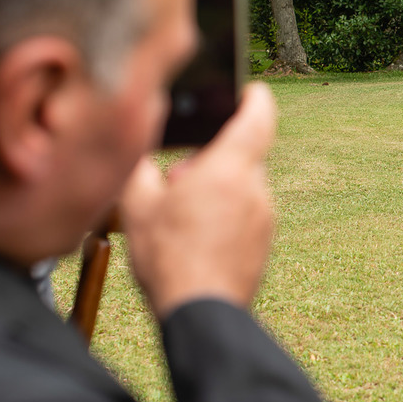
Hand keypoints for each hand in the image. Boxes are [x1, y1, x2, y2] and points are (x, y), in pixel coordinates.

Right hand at [120, 83, 277, 317]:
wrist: (200, 312)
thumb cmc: (167, 257)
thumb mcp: (137, 203)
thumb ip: (141, 163)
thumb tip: (140, 141)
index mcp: (230, 169)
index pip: (258, 116)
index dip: (255, 98)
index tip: (249, 90)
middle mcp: (256, 189)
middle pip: (242, 154)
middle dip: (213, 157)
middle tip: (179, 177)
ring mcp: (265, 218)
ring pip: (243, 186)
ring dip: (218, 188)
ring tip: (182, 213)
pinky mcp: (264, 243)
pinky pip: (246, 214)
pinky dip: (225, 214)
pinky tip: (195, 237)